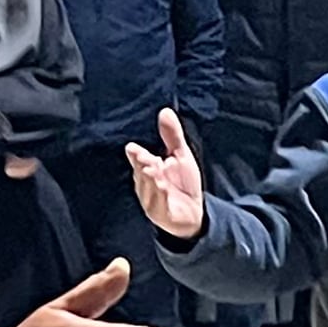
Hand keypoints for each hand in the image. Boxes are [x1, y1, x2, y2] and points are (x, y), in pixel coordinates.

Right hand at [128, 110, 209, 244]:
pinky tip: (164, 188)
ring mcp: (151, 200)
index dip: (137, 154)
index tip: (134, 148)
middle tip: (146, 158)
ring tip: (154, 170)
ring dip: (151, 180)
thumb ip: (172, 136)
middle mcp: (145, 184)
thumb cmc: (183, 183)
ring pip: (148, 189)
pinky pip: (159, 206)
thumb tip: (165, 111)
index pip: (138, 158)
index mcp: (147, 168)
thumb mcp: (181, 155)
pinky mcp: (160, 214)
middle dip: (143, 165)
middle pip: (141, 173)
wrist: (194, 213)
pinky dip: (160, 197)